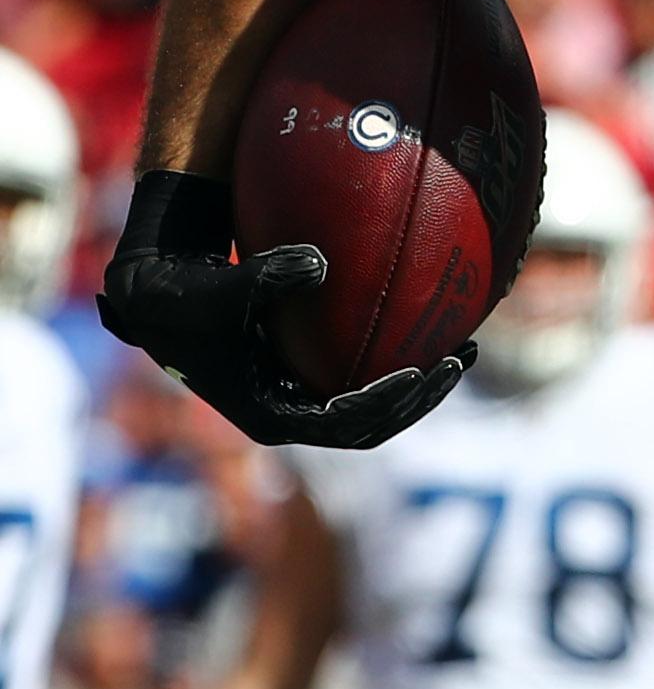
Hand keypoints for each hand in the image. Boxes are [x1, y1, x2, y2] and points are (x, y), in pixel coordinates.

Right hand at [100, 169, 472, 449]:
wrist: (155, 295)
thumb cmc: (184, 297)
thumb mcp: (224, 290)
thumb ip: (270, 277)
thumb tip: (321, 262)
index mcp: (274, 415)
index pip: (346, 425)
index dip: (387, 404)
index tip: (420, 373)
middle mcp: (293, 413)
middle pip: (373, 423)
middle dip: (419, 397)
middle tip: (458, 361)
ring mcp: (301, 396)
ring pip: (373, 403)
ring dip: (418, 381)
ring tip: (463, 348)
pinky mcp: (304, 373)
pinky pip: (360, 373)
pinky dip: (393, 356)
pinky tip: (429, 325)